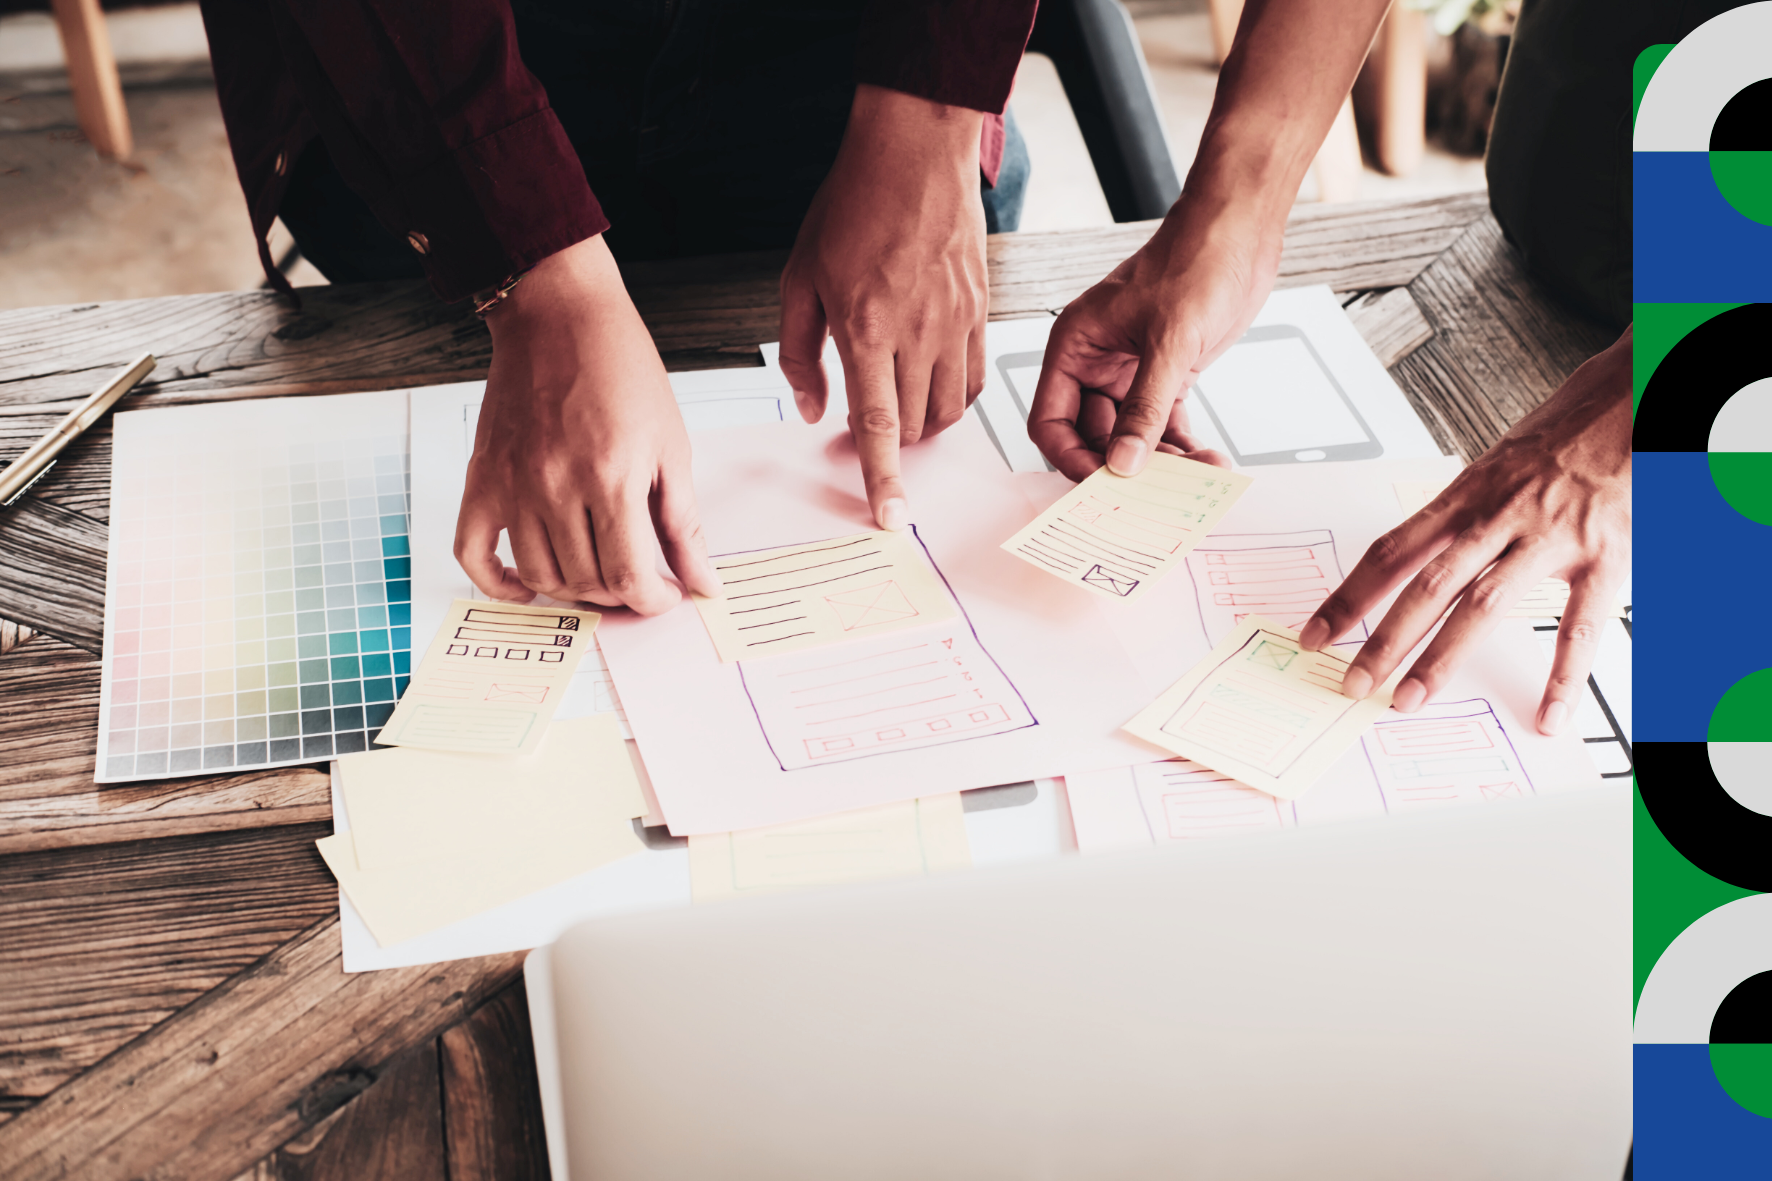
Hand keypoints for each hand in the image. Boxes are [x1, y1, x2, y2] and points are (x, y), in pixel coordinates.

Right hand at [454, 235, 718, 612]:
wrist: (559, 316)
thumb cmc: (622, 370)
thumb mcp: (671, 445)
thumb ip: (684, 523)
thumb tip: (703, 583)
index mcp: (611, 478)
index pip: (629, 578)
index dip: (653, 601)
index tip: (665, 596)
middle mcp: (555, 487)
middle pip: (587, 581)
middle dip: (621, 595)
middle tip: (637, 580)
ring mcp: (512, 485)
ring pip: (540, 575)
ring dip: (574, 591)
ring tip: (598, 576)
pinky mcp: (481, 479)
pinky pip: (473, 553)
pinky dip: (499, 583)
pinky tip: (529, 586)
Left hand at [778, 84, 987, 529]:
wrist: (914, 151)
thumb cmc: (852, 205)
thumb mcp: (799, 278)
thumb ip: (801, 352)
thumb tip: (809, 410)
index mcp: (866, 328)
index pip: (877, 425)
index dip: (882, 480)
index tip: (891, 519)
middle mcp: (917, 332)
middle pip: (914, 425)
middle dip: (891, 444)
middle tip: (866, 426)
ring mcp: (955, 322)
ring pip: (948, 409)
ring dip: (922, 423)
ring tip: (898, 402)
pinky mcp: (980, 310)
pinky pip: (974, 378)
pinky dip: (952, 397)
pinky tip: (930, 382)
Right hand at [1029, 196, 1274, 478]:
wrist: (1239, 234)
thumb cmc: (1193, 262)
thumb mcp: (1168, 341)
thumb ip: (1144, 409)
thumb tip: (1124, 463)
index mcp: (1074, 347)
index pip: (1051, 421)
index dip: (1071, 457)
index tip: (1102, 484)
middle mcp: (1095, 364)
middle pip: (1092, 437)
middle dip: (1122, 465)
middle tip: (1153, 493)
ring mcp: (1130, 372)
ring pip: (1131, 436)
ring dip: (1160, 462)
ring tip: (1193, 478)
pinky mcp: (1166, 375)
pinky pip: (1163, 425)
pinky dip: (1182, 446)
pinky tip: (1205, 461)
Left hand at [1299, 328, 1632, 734]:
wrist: (1638, 392)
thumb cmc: (1569, 428)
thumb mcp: (1499, 463)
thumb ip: (1465, 512)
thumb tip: (1423, 554)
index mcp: (1466, 494)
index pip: (1390, 552)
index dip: (1348, 596)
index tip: (1315, 632)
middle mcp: (1498, 516)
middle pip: (1425, 586)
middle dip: (1382, 640)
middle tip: (1352, 684)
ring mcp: (1549, 537)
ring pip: (1482, 606)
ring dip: (1441, 658)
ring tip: (1409, 700)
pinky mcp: (1603, 555)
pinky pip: (1578, 626)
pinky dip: (1563, 675)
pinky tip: (1548, 713)